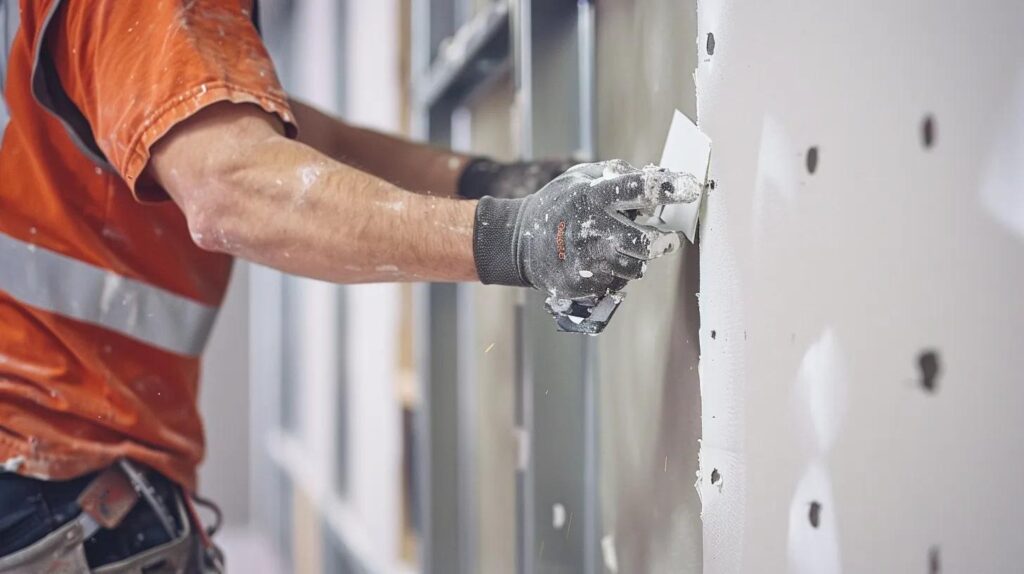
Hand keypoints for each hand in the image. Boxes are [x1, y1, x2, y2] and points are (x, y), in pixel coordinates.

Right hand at [472, 160, 701, 298]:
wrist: (519, 243)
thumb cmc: (557, 205)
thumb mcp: (579, 178)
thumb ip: (615, 173)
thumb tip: (654, 174)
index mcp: (592, 196)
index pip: (637, 188)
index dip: (668, 187)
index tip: (691, 186)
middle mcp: (591, 229)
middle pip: (645, 242)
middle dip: (661, 241)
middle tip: (666, 238)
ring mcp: (586, 260)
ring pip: (635, 267)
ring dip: (638, 259)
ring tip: (626, 250)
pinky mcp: (582, 283)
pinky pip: (616, 282)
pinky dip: (617, 273)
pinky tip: (603, 263)